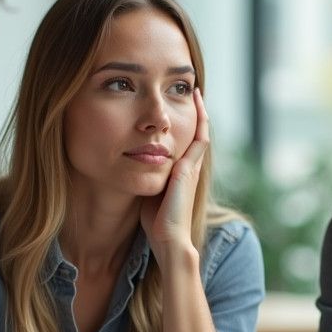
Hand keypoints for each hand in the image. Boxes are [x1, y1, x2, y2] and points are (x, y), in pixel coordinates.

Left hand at [140, 87, 209, 262]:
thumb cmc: (156, 222)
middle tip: (190, 92)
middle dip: (195, 114)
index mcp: (182, 174)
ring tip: (194, 92)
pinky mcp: (190, 169)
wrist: (169, 239)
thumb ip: (147, 178)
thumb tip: (129, 165)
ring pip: (201, 132)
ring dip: (200, 113)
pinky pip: (200, 138)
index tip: (177, 108)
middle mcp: (191, 168)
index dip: (184, 125)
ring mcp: (193, 168)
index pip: (186, 143)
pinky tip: (197, 104)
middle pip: (196, 134)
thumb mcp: (150, 193)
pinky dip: (201, 120)